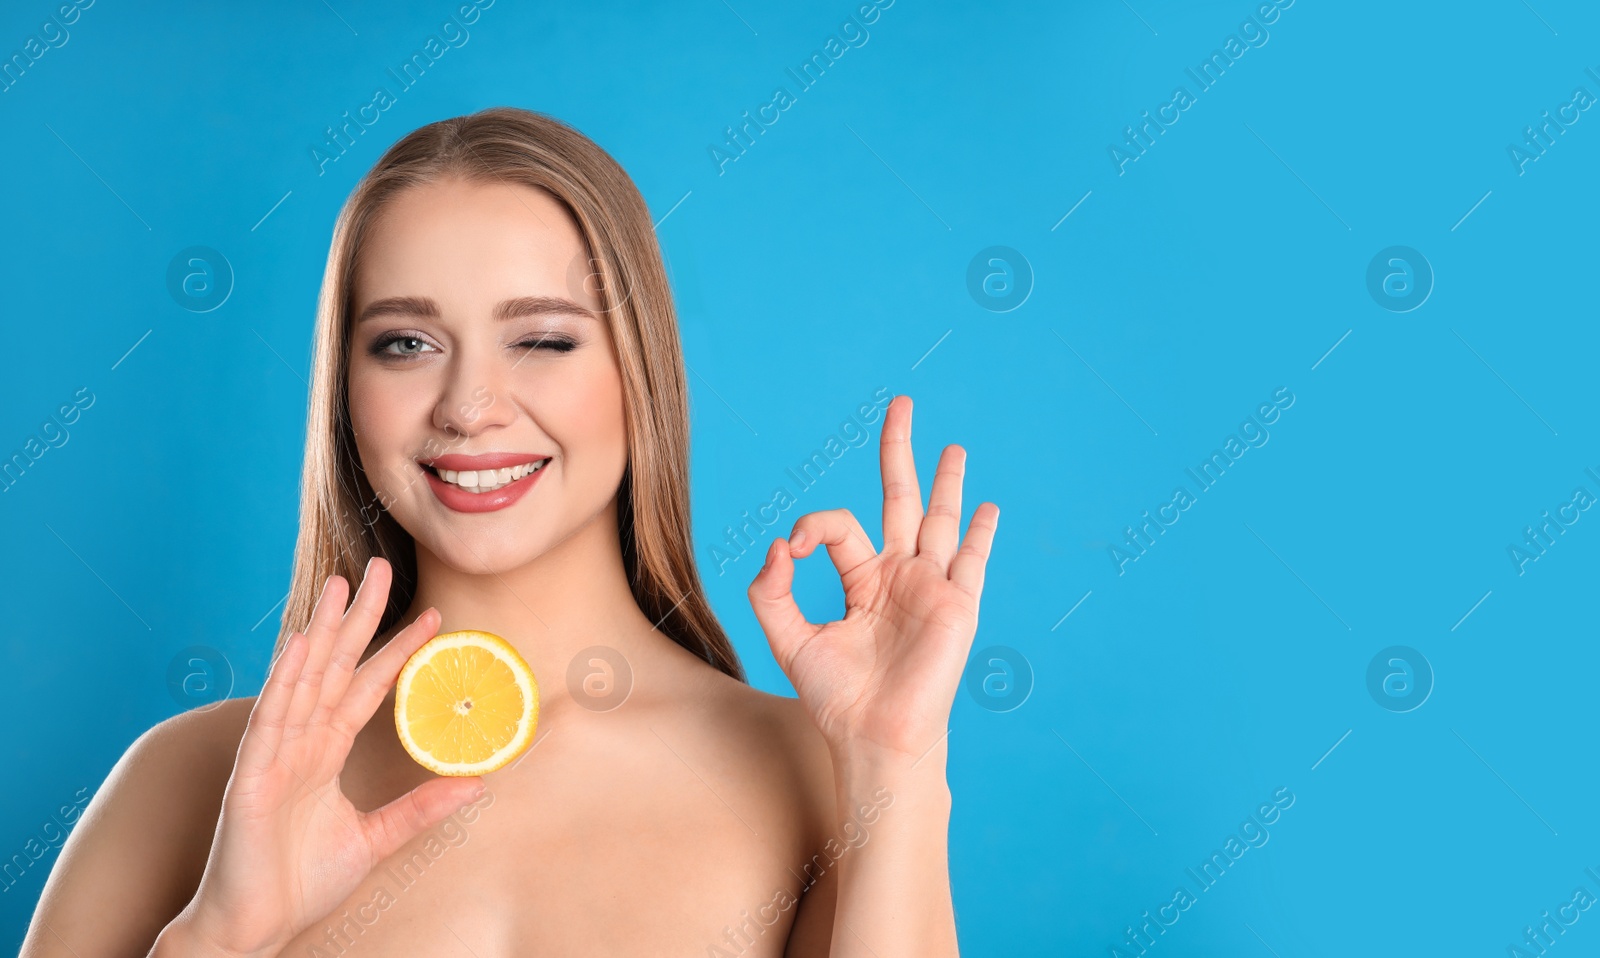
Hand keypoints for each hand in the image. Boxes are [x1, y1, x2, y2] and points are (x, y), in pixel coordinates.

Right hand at [174, 558, 483, 956]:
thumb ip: (420, 810)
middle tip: (379, 568)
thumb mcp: (376, 841)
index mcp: (323, 753)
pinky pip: (271, 719)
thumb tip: (478, 786)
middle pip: (334, 667)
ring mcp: (273, 755)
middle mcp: (299, 743)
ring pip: (303, 679)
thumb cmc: (300, 884)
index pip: (366, 689)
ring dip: (322, 630)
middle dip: (358, 618)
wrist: (254, 928)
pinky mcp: (252, 777)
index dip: (395, 651)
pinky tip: (303, 643)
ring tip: (341, 585)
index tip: (432, 618)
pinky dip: (287, 679)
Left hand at [747, 395, 998, 762]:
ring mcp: (931, 588)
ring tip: (951, 446)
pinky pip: (972, 562)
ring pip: (940, 520)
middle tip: (900, 404)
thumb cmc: (835, 699)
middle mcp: (899, 577)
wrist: (873, 739)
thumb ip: (772, 591)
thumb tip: (779, 543)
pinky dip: (981, 534)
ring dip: (947, 482)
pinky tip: (988, 508)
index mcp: (862, 580)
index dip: (812, 526)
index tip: (793, 548)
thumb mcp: (788, 640)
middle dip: (898, 451)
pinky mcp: (957, 606)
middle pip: (900, 499)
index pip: (839, 528)